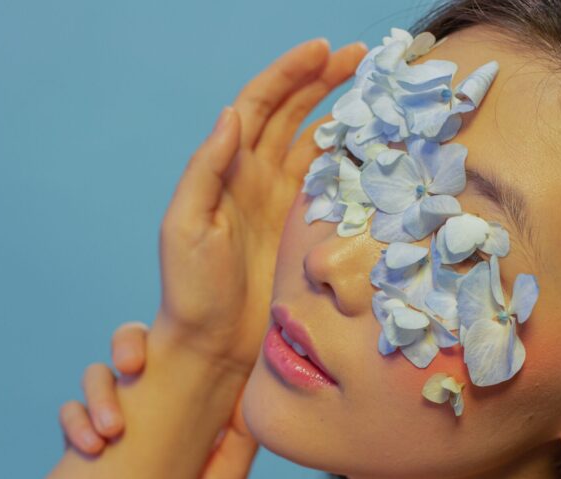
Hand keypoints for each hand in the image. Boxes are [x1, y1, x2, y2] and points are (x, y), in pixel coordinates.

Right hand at [59, 321, 259, 478]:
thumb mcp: (224, 477)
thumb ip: (237, 436)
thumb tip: (252, 391)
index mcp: (184, 395)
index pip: (177, 348)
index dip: (179, 336)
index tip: (180, 343)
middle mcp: (147, 397)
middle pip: (131, 346)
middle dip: (127, 344)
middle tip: (133, 365)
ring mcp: (113, 415)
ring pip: (97, 376)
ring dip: (99, 393)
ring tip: (111, 429)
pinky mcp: (83, 441)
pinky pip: (70, 414)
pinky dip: (76, 423)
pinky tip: (91, 448)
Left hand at [151, 37, 367, 381]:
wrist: (212, 346)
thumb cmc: (190, 289)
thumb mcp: (186, 225)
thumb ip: (207, 168)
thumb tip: (232, 114)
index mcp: (227, 168)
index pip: (261, 105)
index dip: (290, 73)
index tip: (324, 49)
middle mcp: (255, 177)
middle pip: (293, 113)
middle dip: (323, 80)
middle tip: (361, 57)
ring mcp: (281, 202)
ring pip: (313, 142)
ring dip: (339, 113)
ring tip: (374, 93)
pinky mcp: (301, 229)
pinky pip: (328, 184)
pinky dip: (348, 160)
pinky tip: (372, 147)